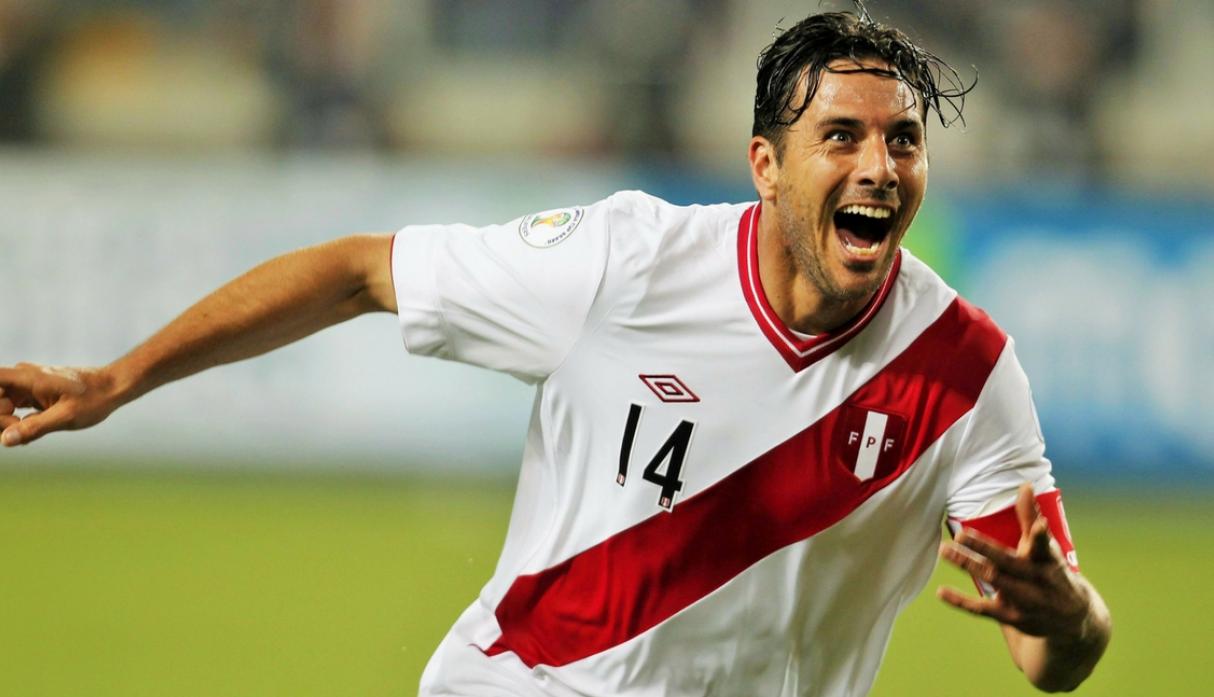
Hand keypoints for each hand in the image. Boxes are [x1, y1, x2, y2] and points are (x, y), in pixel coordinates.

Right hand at [0, 363, 117, 446]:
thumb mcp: (66, 417)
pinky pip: (14, 410)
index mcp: (27, 377)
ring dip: (8, 422)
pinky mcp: (34, 396)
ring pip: (2, 405)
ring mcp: (28, 387)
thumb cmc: (94, 398)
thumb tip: (4, 440)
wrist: (114, 388)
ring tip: (30, 432)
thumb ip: (34, 427)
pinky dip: (19, 423)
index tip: (8, 413)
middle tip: (20, 430)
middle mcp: (23, 378)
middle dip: (0, 418)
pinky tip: (32, 433)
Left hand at [937, 483, 1092, 639]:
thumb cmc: (1051, 573)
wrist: (1072, 622)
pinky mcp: (1011, 617)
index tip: (1038, 526)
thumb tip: (1025, 485)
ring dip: (968, 565)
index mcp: (1047, 561)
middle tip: (959, 535)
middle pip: (1007, 563)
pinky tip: (941, 591)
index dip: (1040, 537)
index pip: (1043, 547)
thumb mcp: (1046, 549)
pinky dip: (961, 601)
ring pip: (993, 581)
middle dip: (984, 549)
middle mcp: (1036, 581)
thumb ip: (1031, 518)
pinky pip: (982, 609)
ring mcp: (1024, 601)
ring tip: (944, 550)